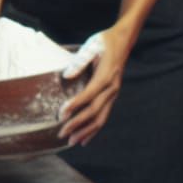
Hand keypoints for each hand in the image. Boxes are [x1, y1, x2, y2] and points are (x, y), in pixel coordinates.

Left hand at [58, 29, 129, 145]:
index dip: (75, 105)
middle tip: (61, 134)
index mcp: (105, 77)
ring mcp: (113, 94)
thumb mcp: (91, 47)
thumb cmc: (103, 42)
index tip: (61, 114)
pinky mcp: (112, 96)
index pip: (88, 95)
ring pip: (101, 118)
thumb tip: (65, 75)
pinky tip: (85, 138)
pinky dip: (94, 128)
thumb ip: (79, 61)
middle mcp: (111, 88)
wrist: (122, 41)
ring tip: (71, 142)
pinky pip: (104, 116)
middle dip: (78, 124)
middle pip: (94, 111)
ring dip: (86, 131)